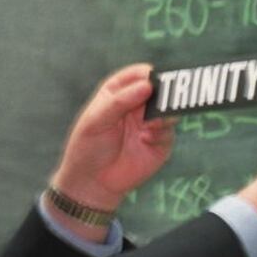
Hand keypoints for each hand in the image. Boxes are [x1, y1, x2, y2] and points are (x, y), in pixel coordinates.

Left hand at [50, 64, 176, 212]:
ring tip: (150, 123)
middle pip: (160, 90)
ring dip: (163, 114)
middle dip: (164, 93)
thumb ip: (120, 101)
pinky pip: (168, 132)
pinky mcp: (160, 143)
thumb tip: (148, 86)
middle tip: (164, 98)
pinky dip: (160, 134)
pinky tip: (145, 139)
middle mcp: (138, 105)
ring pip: (168, 110)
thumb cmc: (88, 146)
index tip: (151, 80)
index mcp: (119, 92)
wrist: (92, 182)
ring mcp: (150, 123)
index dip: (148, 74)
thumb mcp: (97, 120)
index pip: (139, 74)